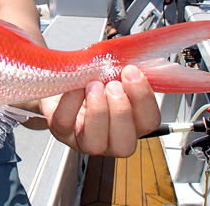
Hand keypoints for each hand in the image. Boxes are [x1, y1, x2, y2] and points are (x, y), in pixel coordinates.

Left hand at [40, 65, 159, 156]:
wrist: (62, 81)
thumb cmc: (92, 82)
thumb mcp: (112, 76)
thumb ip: (124, 75)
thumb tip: (131, 65)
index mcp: (130, 125)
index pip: (149, 123)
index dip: (143, 98)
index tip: (131, 72)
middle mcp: (110, 140)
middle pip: (125, 144)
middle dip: (121, 111)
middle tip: (113, 85)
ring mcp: (84, 141)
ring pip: (95, 143)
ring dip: (98, 111)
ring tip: (94, 85)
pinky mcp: (61, 133)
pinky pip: (65, 123)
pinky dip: (70, 102)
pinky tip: (75, 87)